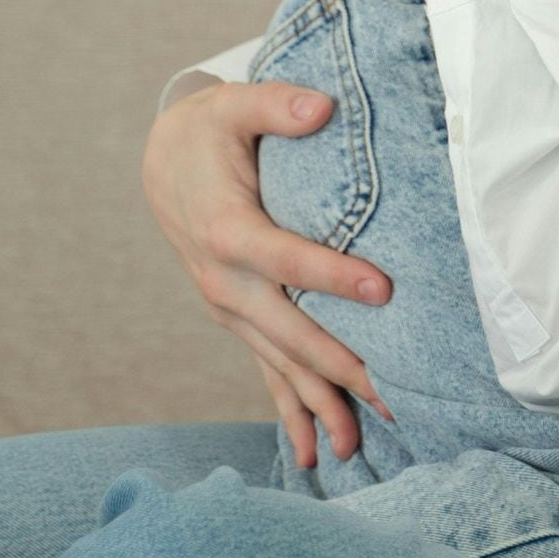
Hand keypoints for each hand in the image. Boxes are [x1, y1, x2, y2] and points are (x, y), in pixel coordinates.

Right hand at [143, 81, 391, 465]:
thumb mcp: (235, 105)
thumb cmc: (212, 130)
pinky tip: (313, 453)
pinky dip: (290, 411)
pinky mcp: (240, 318)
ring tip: (357, 444)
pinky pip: (267, 371)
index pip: (286, 257)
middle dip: (338, 365)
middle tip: (390, 395)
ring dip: (317, 404)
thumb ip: (276, 104)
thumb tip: (320, 105)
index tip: (384, 290)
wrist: (167, 163)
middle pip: (287, 330)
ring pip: (278, 363)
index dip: (332, 274)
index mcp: (228, 230)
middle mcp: (226, 281)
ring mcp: (231, 307)